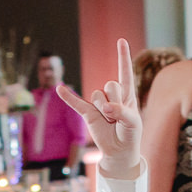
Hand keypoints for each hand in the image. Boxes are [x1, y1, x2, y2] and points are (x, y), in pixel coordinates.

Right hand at [55, 38, 142, 178]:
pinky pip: (76, 102)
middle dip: (116, 101)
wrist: (119, 151)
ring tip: (111, 122)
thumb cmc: (130, 134)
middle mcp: (112, 95)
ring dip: (106, 111)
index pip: (125, 71)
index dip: (123, 56)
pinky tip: (59, 89)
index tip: (121, 41)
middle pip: (111, 85)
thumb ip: (121, 111)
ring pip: (99, 96)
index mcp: (127, 93)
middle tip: (119, 118)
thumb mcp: (132, 122)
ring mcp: (98, 103)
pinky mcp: (87, 113)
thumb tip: (104, 108)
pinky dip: (68, 96)